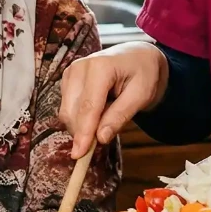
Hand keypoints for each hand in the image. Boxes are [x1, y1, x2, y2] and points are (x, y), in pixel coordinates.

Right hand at [59, 42, 167, 158]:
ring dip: (81, 126)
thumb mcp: (141, 95)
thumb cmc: (143, 73)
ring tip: (106, 118)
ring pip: (66, 112)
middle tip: (103, 141)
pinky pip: (67, 108)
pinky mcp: (67, 80)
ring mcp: (70, 72)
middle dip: (83, 132)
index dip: (83, 133)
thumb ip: (120, 116)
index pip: (88, 107)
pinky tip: (97, 113)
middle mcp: (79, 67)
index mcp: (100, 67)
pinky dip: (79, 118)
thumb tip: (100, 138)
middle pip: (72, 111)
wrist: (137, 56)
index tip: (79, 154)